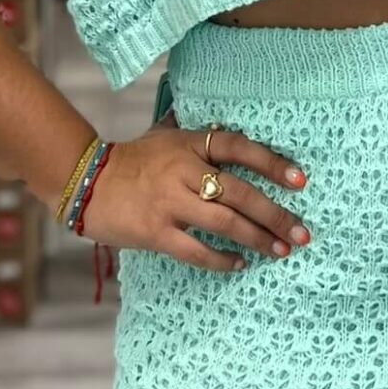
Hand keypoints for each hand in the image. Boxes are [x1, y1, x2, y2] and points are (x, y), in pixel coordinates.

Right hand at [78, 111, 311, 272]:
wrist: (85, 181)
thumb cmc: (131, 159)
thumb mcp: (164, 135)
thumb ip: (196, 133)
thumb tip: (228, 123)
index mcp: (189, 144)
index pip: (239, 148)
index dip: (272, 162)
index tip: (301, 180)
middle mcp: (183, 171)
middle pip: (240, 193)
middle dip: (276, 215)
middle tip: (302, 232)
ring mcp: (169, 203)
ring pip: (224, 223)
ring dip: (258, 239)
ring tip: (281, 251)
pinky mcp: (155, 232)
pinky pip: (196, 250)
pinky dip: (222, 260)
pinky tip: (240, 265)